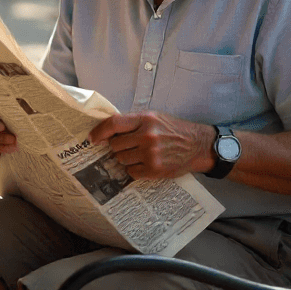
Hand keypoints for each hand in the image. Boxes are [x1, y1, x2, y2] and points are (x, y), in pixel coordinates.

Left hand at [90, 111, 214, 179]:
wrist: (197, 145)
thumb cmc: (173, 129)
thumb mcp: (154, 117)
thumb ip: (132, 122)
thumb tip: (107, 130)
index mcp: (145, 119)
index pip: (113, 123)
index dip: (99, 131)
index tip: (92, 138)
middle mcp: (147, 136)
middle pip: (115, 145)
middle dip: (117, 146)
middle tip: (128, 146)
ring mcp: (151, 154)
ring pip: (121, 159)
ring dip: (125, 158)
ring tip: (139, 154)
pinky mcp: (155, 170)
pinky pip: (131, 172)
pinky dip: (134, 169)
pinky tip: (144, 163)